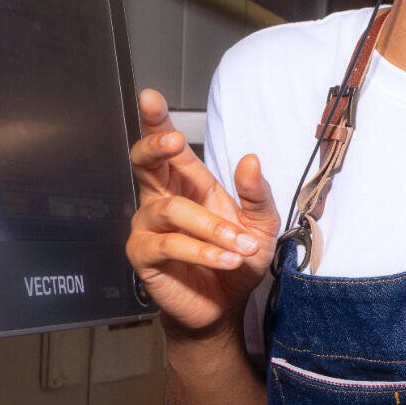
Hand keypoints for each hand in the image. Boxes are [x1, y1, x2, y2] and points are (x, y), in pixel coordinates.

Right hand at [124, 90, 280, 338]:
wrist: (225, 306)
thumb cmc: (237, 259)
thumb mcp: (261, 226)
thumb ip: (257, 195)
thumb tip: (250, 159)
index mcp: (188, 185)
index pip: (167, 148)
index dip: (156, 122)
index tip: (152, 98)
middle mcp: (162, 200)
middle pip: (145, 163)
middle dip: (155, 147)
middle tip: (173, 141)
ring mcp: (148, 228)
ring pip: (171, 210)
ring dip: (211, 227)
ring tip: (241, 245)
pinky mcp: (144, 257)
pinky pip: (169, 245)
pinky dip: (203, 250)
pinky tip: (226, 259)